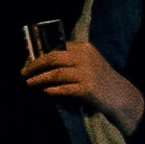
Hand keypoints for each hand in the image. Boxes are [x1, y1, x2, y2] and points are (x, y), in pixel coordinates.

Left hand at [25, 36, 142, 127]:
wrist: (120, 96)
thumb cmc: (100, 79)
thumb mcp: (88, 62)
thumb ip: (70, 59)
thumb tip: (40, 60)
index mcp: (85, 48)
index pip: (56, 48)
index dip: (39, 55)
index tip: (28, 62)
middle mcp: (86, 58)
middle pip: (53, 58)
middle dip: (35, 65)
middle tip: (24, 72)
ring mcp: (87, 73)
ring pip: (56, 74)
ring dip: (39, 79)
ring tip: (29, 83)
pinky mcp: (88, 89)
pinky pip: (64, 89)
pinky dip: (52, 90)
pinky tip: (45, 91)